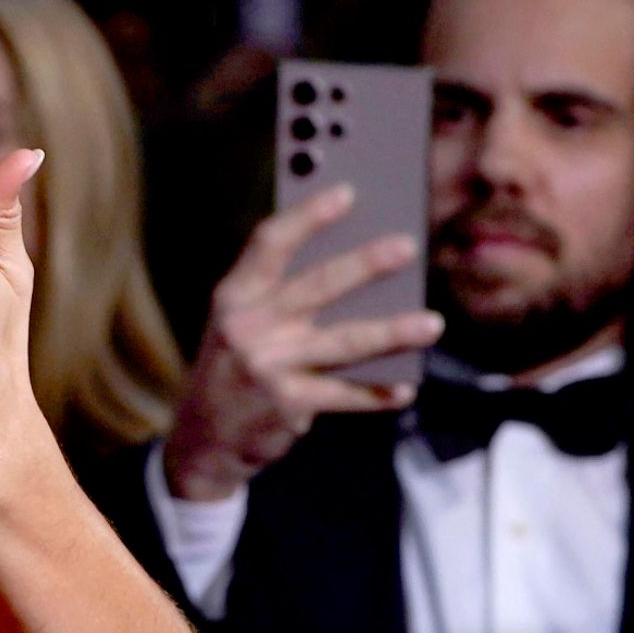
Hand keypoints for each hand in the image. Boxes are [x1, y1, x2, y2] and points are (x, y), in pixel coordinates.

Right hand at [163, 184, 445, 500]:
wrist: (202, 439)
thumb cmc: (232, 368)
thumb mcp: (238, 323)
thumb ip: (278, 295)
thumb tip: (354, 267)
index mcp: (234, 296)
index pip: (270, 244)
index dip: (308, 216)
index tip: (347, 193)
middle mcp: (248, 326)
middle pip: (316, 286)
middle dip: (365, 264)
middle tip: (406, 246)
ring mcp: (269, 365)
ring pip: (343, 342)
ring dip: (392, 332)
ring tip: (431, 324)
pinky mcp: (289, 404)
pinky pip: (346, 394)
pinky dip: (378, 392)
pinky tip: (404, 386)